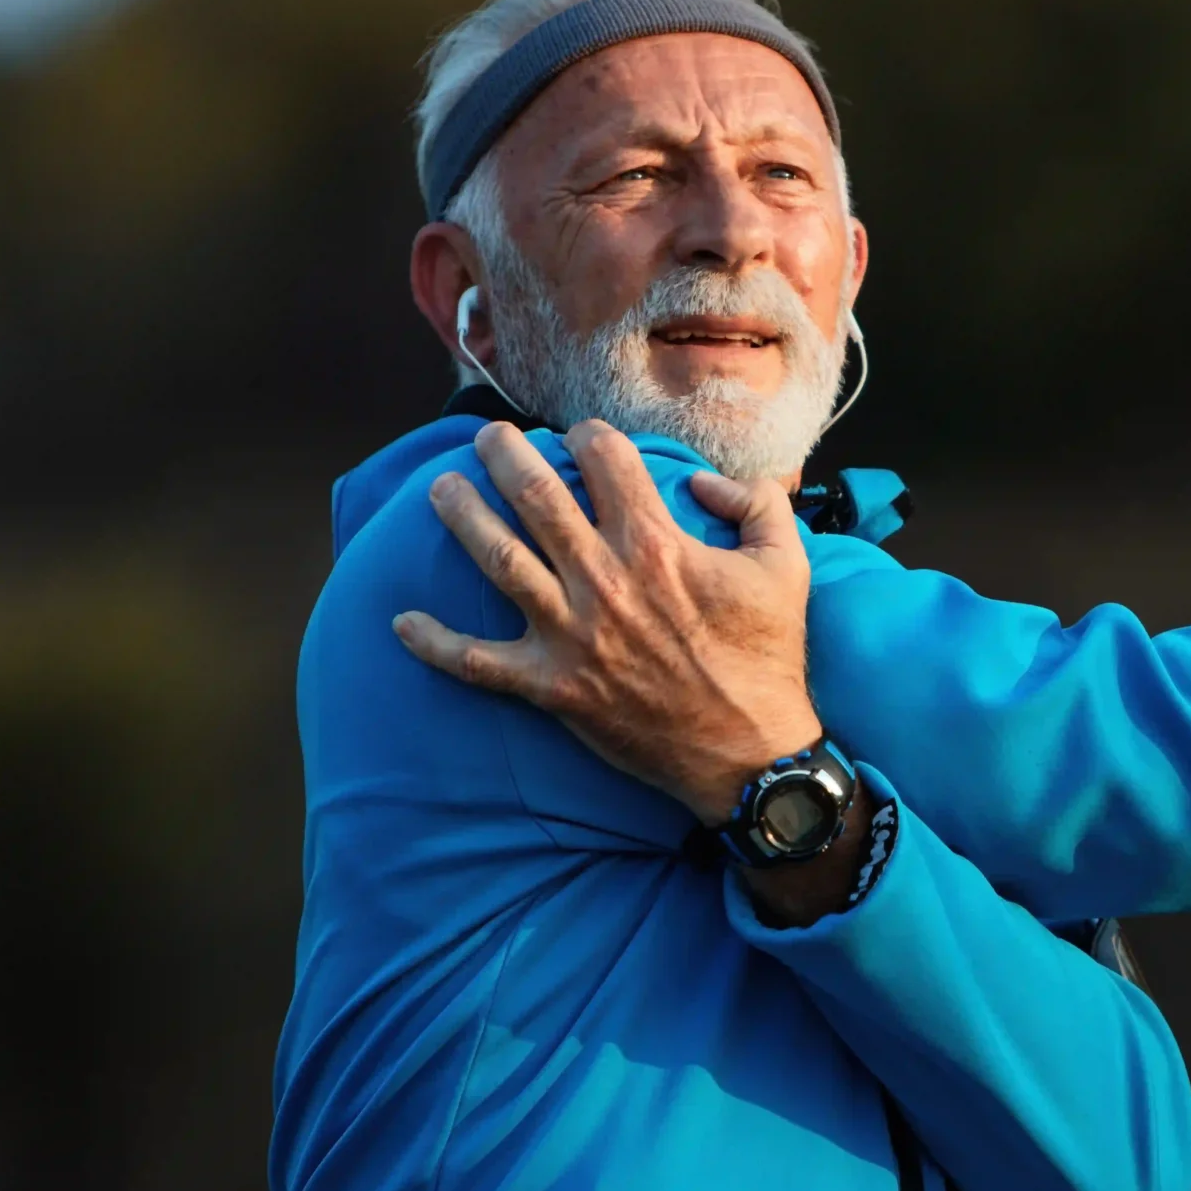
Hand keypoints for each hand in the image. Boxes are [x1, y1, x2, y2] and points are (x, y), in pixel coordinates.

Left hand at [392, 419, 821, 822]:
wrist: (748, 753)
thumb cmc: (767, 658)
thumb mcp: (788, 566)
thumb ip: (756, 504)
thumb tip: (707, 482)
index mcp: (655, 543)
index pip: (606, 460)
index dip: (592, 437)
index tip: (583, 437)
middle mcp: (602, 578)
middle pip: (536, 494)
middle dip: (505, 454)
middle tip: (489, 438)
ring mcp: (570, 633)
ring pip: (497, 558)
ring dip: (462, 516)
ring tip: (441, 490)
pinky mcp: (551, 685)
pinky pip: (476, 662)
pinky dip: (434, 643)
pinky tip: (402, 621)